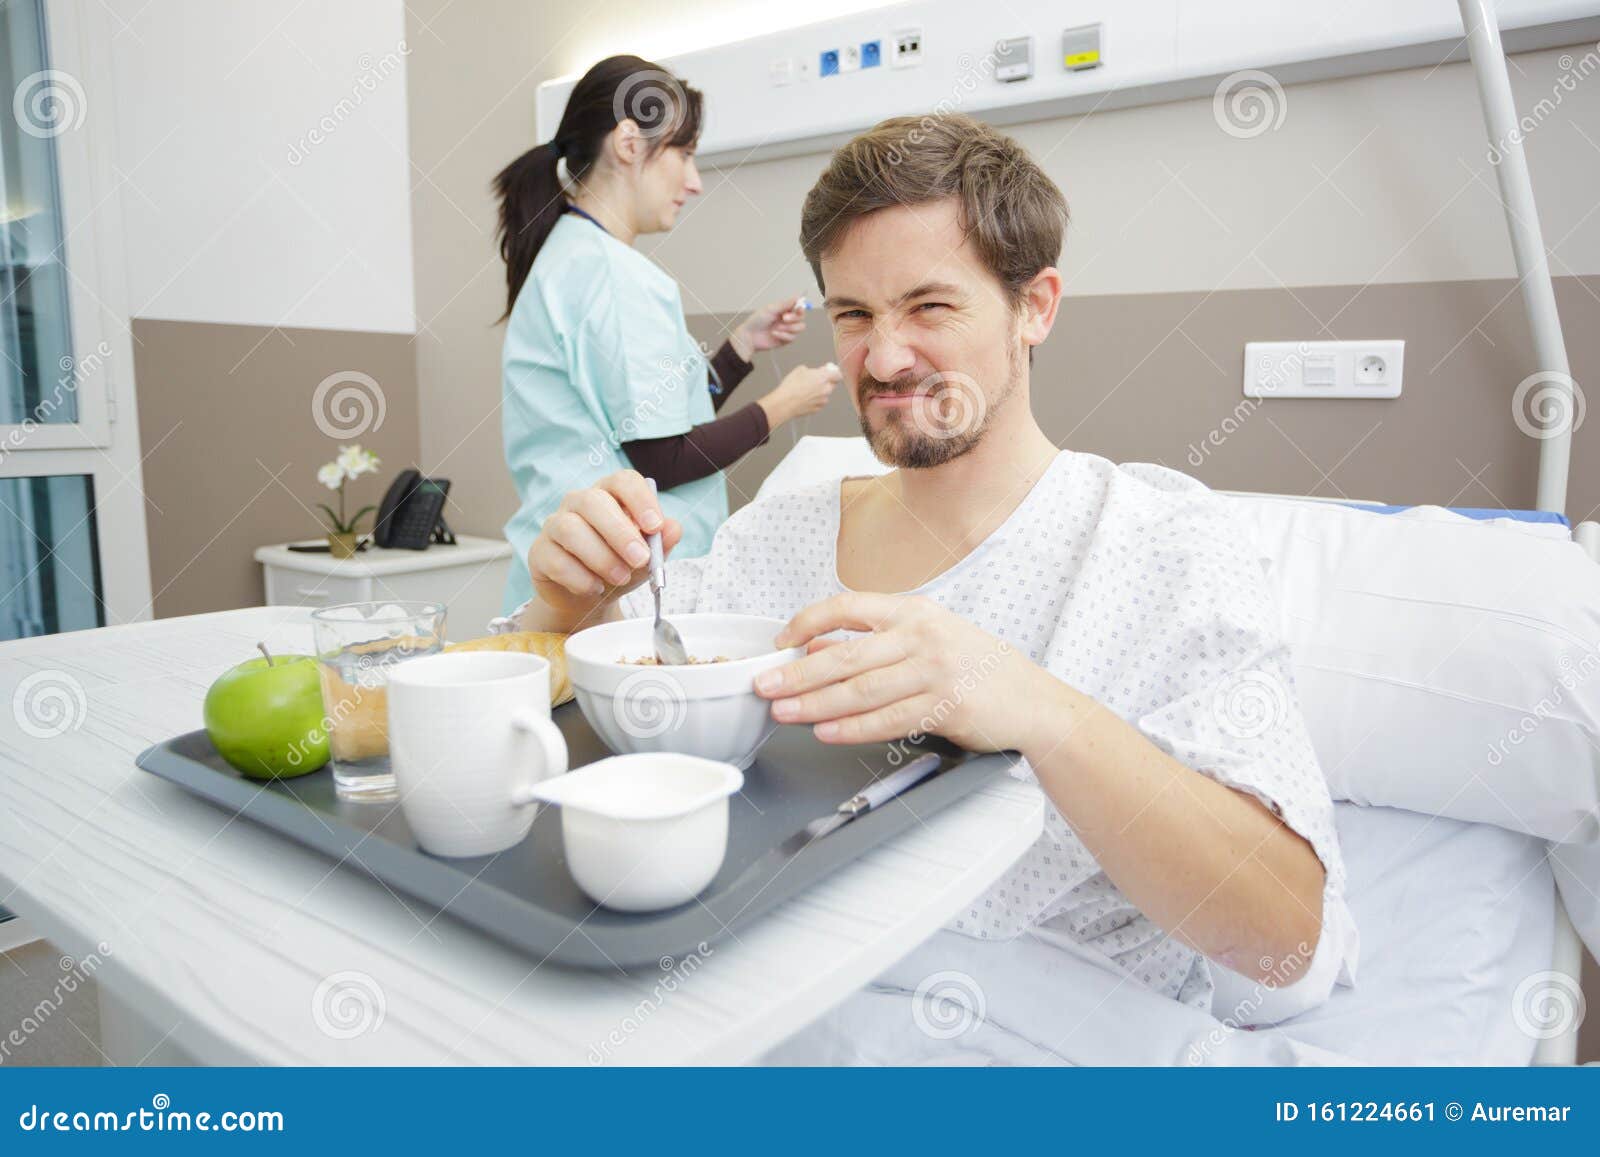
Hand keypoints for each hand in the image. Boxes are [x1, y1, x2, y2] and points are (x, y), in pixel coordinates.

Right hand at [526, 470, 680, 629]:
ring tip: (620, 578)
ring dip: (600, 556)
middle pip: (593, 501)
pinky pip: (555, 559)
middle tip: (640, 559)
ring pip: (570, 528)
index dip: (640, 500)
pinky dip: (579, 578)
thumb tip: (674, 529)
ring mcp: (555, 524)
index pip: (623, 481)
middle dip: (620, 532)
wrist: (589, 596)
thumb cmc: (620, 566)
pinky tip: (594, 588)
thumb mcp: (647, 558)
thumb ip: (661, 543)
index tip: (655, 526)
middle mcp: (579, 502)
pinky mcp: (539, 552)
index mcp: (610, 494)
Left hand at [730, 296, 807, 359]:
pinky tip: (774, 334)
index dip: (801, 307)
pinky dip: (783, 335)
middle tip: (784, 318)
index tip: (798, 308)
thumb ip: (785, 304)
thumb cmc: (757, 321)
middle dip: (794, 318)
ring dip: (789, 327)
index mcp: (784, 309)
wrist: (750, 336)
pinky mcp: (786, 339)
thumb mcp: (771, 309)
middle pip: (801, 317)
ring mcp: (787, 329)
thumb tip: (797, 297)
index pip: (798, 307)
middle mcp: (787, 319)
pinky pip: (792, 337)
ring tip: (777, 327)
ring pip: (800, 327)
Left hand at [754, 592, 1063, 751]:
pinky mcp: (947, 706)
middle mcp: (923, 635)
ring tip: (786, 713)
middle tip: (766, 685)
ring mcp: (936, 670)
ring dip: (816, 704)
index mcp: (913, 610)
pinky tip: (826, 732)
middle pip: (847, 654)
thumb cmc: (975, 668)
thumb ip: (873, 643)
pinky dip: (852, 728)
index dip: (807, 622)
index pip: (847, 606)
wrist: (1030, 700)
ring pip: (862, 690)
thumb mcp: (925, 639)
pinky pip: (888, 720)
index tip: (780, 642)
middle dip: (798, 673)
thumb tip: (815, 649)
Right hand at [758, 362, 839, 426]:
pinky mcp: (817, 409)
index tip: (828, 371)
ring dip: (819, 392)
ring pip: (825, 394)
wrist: (785, 403)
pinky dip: (814, 400)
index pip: (838, 374)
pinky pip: (819, 403)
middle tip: (814, 380)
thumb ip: (812, 370)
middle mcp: (826, 389)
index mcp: (823, 377)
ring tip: (805, 391)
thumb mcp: (800, 370)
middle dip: (825, 382)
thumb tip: (814, 372)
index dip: (833, 372)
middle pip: (832, 384)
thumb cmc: (791, 386)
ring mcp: (822, 400)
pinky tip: (804, 398)